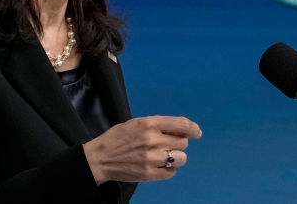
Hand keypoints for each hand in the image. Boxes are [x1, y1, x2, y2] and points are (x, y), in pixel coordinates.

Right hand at [83, 115, 201, 184]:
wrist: (100, 158)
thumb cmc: (117, 138)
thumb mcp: (136, 123)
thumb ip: (157, 125)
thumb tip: (180, 130)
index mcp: (149, 124)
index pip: (181, 124)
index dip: (192, 128)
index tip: (197, 132)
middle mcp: (152, 140)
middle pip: (182, 142)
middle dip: (178, 142)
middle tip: (168, 143)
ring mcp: (151, 158)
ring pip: (181, 158)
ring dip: (175, 156)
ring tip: (164, 155)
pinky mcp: (149, 174)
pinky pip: (171, 172)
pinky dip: (169, 169)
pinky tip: (159, 165)